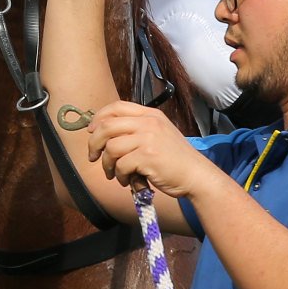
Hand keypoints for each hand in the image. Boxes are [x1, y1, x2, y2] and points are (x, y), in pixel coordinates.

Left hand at [84, 101, 211, 199]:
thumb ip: (138, 129)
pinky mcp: (147, 156)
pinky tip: (128, 182)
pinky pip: (121, 165)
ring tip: (115, 175)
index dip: (99, 118)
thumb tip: (105, 132)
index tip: (91, 132)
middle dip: (94, 143)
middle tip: (93, 157)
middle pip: (107, 126)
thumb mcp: (159, 134)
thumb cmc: (175, 159)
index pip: (117, 107)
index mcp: (150, 115)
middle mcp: (148, 123)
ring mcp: (148, 138)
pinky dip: (120, 176)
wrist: (196, 175)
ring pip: (111, 148)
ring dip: (107, 165)